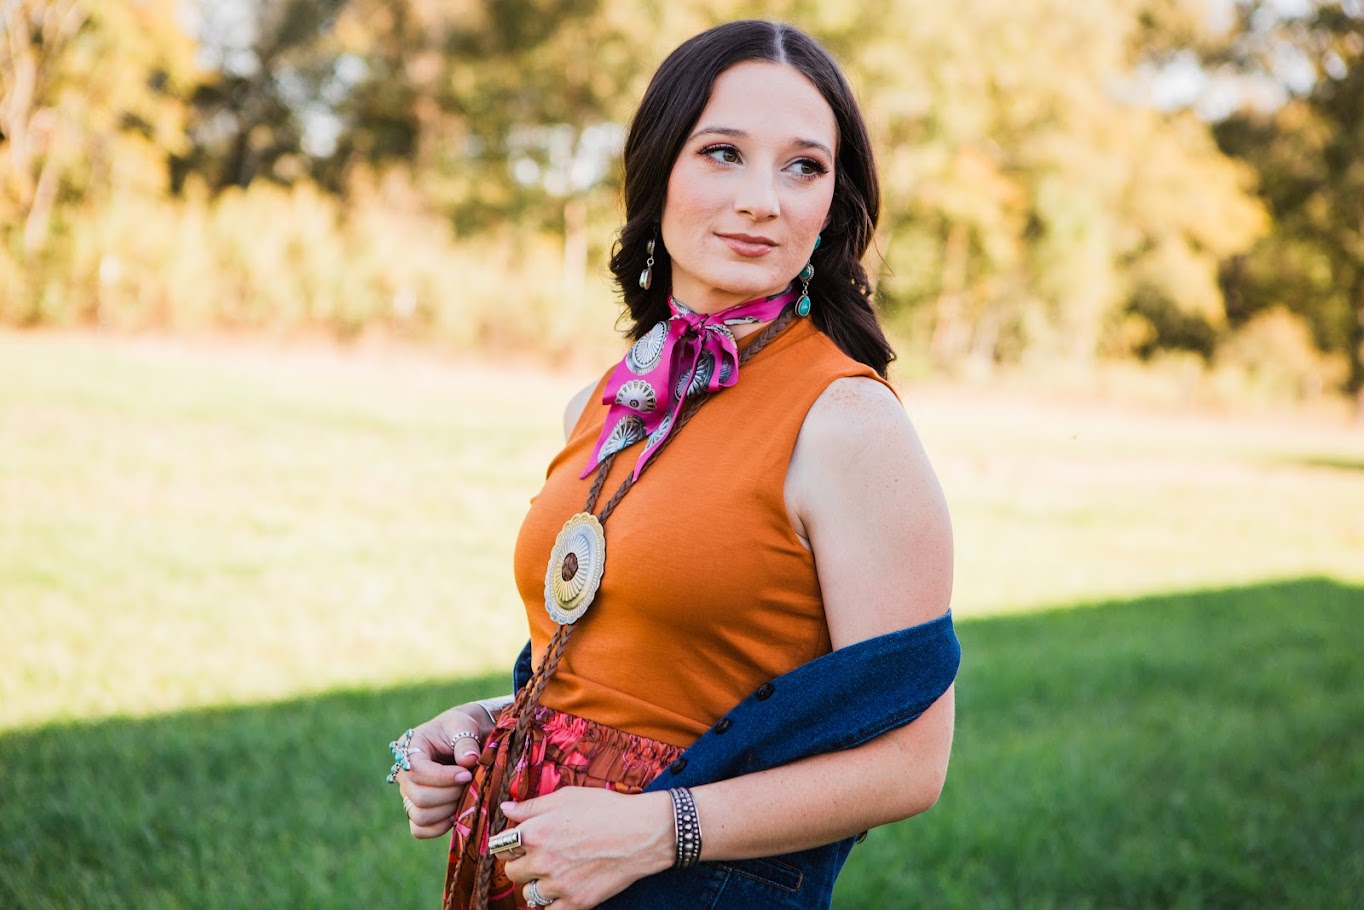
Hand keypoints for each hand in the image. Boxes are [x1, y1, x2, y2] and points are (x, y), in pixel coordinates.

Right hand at [395, 704, 491, 838]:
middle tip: (469, 783)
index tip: (466, 774)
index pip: (416, 771)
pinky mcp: (418, 810)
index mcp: (409, 750)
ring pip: (419, 816)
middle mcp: (404, 775)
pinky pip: (420, 830)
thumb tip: (469, 760)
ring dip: (448, 810)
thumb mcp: (464, 725)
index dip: (443, 777)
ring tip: (465, 795)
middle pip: (418, 797)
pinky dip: (440, 827)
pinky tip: (457, 812)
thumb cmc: (461, 729)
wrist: (464, 739)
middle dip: (449, 793)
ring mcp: (409, 794)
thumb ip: (466, 740)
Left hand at [500, 788, 674, 909]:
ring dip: (536, 885)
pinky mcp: (577, 902)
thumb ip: (532, 806)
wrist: (642, 833)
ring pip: (528, 895)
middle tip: (539, 856)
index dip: (509, 844)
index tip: (518, 843)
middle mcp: (542, 861)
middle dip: (521, 864)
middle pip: (511, 873)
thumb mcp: (567, 797)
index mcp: (536, 833)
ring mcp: (559, 885)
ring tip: (554, 872)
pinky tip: (563, 889)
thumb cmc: (607, 809)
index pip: (501, 847)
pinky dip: (553, 903)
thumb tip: (506, 810)